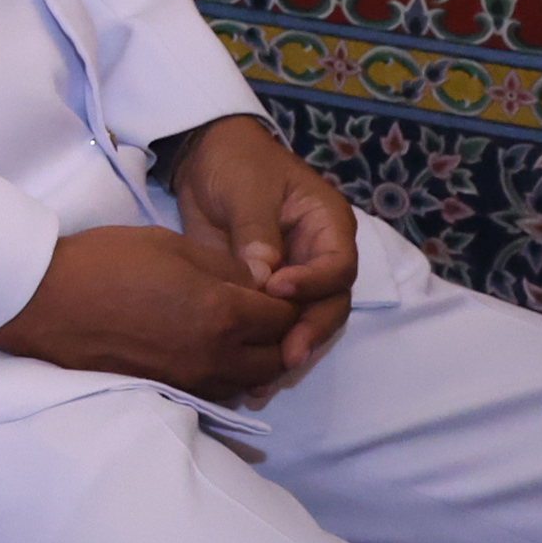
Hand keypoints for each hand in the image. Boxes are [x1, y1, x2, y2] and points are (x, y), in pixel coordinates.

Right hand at [0, 222, 301, 401]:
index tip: (276, 287)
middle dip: (281, 336)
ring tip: (240, 334)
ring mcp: (189, 380)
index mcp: (222, 314)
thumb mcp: (173, 245)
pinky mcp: (166, 391)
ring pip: (249, 383)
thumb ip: (226, 267)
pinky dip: (226, 376)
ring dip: (255, 361)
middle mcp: (214, 357)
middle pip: (276, 360)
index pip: (285, 317)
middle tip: (264, 313)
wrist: (44, 300)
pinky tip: (210, 353)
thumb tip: (258, 283)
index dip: (287, 300)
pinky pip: (216, 392)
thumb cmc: (105, 261)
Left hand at [167, 115, 359, 388]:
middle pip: (329, 305)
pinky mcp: (265, 293)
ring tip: (263, 382)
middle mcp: (319, 258)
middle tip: (283, 357)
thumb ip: (257, 231)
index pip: (338, 266)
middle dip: (308, 332)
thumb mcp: (247, 189)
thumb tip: (264, 280)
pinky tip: (245, 379)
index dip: (314, 284)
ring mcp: (295, 278)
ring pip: (305, 323)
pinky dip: (262, 349)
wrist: (203, 159)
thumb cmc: (236, 163)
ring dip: (287, 351)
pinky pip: (272, 327)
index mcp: (328, 226)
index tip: (278, 291)